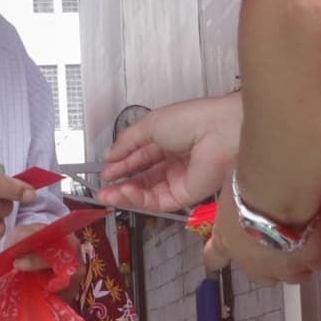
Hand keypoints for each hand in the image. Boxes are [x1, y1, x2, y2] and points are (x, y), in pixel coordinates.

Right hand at [98, 94, 242, 213]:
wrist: (219, 133)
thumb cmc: (190, 120)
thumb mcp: (150, 124)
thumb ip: (127, 142)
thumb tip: (109, 155)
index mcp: (169, 139)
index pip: (141, 156)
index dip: (122, 164)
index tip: (105, 169)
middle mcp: (175, 161)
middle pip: (144, 177)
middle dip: (121, 183)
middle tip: (102, 188)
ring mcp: (181, 179)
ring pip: (148, 192)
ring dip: (126, 194)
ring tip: (107, 194)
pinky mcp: (186, 196)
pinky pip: (158, 201)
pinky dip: (139, 199)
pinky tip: (124, 194)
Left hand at [204, 193, 320, 286]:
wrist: (278, 189)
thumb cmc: (247, 179)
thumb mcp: (233, 185)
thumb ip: (237, 195)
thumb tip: (242, 182)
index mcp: (227, 241)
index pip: (214, 259)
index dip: (219, 257)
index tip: (230, 248)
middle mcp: (253, 262)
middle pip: (265, 277)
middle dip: (275, 264)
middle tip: (286, 241)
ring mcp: (284, 266)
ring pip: (297, 275)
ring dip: (303, 260)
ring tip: (315, 235)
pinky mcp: (312, 262)